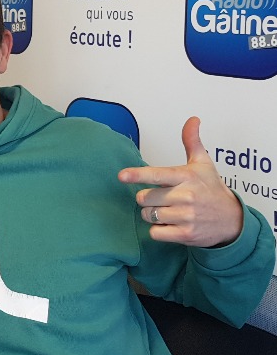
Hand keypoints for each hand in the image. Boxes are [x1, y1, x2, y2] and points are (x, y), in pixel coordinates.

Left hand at [118, 117, 242, 247]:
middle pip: (144, 198)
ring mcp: (186, 216)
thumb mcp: (203, 164)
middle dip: (146, 199)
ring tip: (167, 211)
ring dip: (151, 214)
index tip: (122, 176)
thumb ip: (192, 142)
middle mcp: (185, 196)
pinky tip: (171, 225)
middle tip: (161, 198)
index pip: (157, 175)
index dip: (138, 175)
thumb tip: (192, 120)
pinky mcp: (185, 234)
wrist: (231, 220)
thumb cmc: (211, 189)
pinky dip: (158, 230)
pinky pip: (155, 233)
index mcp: (185, 176)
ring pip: (148, 215)